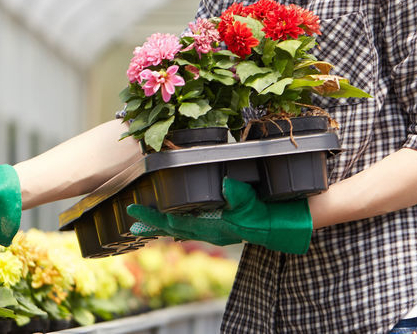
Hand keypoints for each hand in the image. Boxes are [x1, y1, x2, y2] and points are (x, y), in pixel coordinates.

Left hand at [127, 177, 311, 254]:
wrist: (286, 225)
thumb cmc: (269, 214)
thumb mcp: (255, 203)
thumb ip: (240, 195)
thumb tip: (225, 184)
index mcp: (212, 227)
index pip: (174, 223)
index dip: (152, 216)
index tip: (133, 210)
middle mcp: (210, 232)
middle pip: (172, 229)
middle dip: (151, 223)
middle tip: (130, 218)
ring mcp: (215, 231)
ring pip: (181, 230)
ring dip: (162, 226)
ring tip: (143, 226)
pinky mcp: (222, 227)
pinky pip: (192, 227)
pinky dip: (177, 224)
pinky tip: (173, 222)